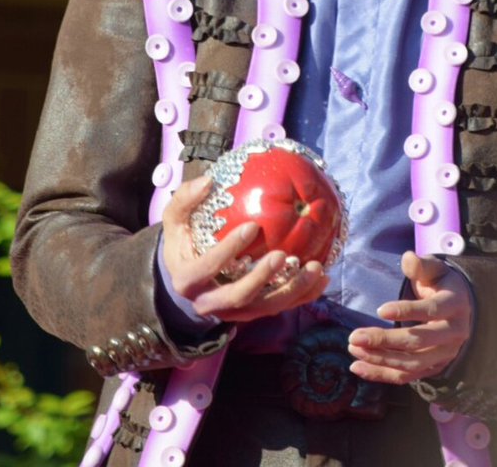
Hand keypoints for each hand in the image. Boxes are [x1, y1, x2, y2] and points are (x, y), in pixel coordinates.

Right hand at [161, 175, 328, 322]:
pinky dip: (302, 296)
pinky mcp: (250, 314)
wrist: (185, 280)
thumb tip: (207, 181)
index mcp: (188, 280)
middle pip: (239, 296)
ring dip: (291, 290)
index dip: (228, 250)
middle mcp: (209, 302)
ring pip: (264, 307)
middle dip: (262, 278)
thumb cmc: (183, 241)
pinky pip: (279, 308)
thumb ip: (184, 199)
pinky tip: (321, 277)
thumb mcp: (174, 221)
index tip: (252, 227)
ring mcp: (232, 312)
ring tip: (314, 268)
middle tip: (284, 254)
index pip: (207, 268)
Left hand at [347, 250, 472, 384]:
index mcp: (454, 306)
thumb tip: (408, 257)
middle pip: (418, 342)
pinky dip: (382, 374)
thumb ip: (421, 265)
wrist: (461, 309)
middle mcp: (453, 334)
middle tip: (355, 337)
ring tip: (353, 349)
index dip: (407, 311)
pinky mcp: (433, 368)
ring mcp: (444, 355)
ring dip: (380, 359)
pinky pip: (406, 376)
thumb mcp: (435, 269)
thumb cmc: (441, 285)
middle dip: (385, 341)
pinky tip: (357, 367)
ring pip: (411, 363)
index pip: (431, 311)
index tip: (379, 310)